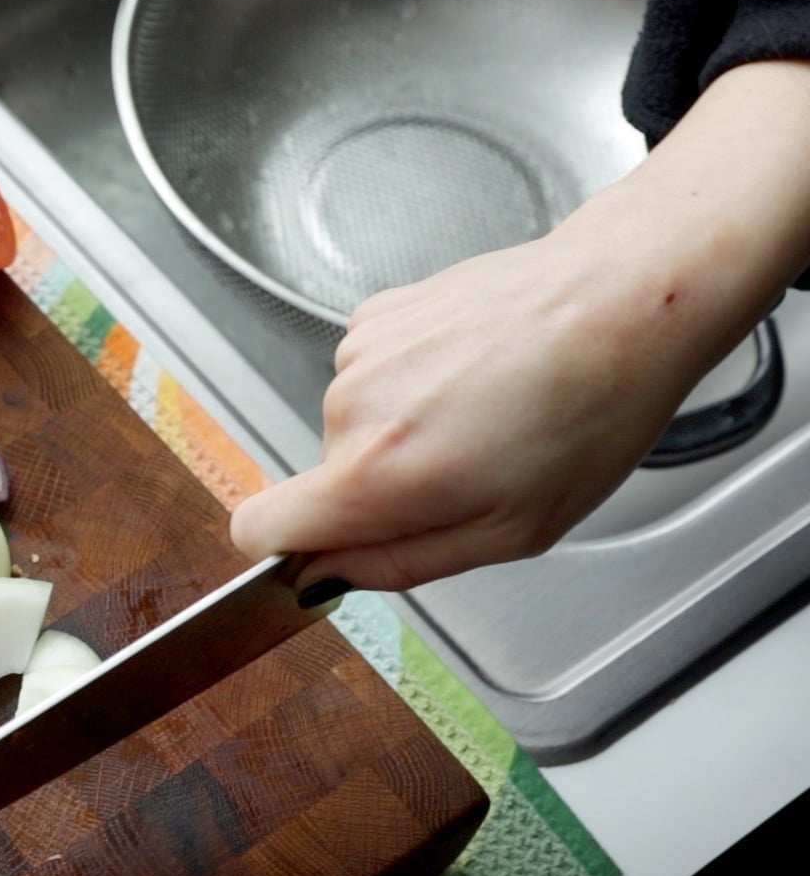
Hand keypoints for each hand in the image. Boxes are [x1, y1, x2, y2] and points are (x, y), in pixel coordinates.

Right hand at [230, 229, 703, 590]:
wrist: (621, 299)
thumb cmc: (589, 411)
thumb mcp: (511, 533)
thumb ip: (398, 565)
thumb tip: (324, 576)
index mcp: (377, 475)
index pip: (255, 530)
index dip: (283, 551)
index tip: (328, 551)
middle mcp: (349, 409)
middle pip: (323, 480)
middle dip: (382, 487)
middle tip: (471, 469)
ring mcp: (358, 354)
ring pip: (351, 427)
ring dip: (404, 430)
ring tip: (485, 411)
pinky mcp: (375, 315)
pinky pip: (371, 376)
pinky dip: (412, 382)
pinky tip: (474, 372)